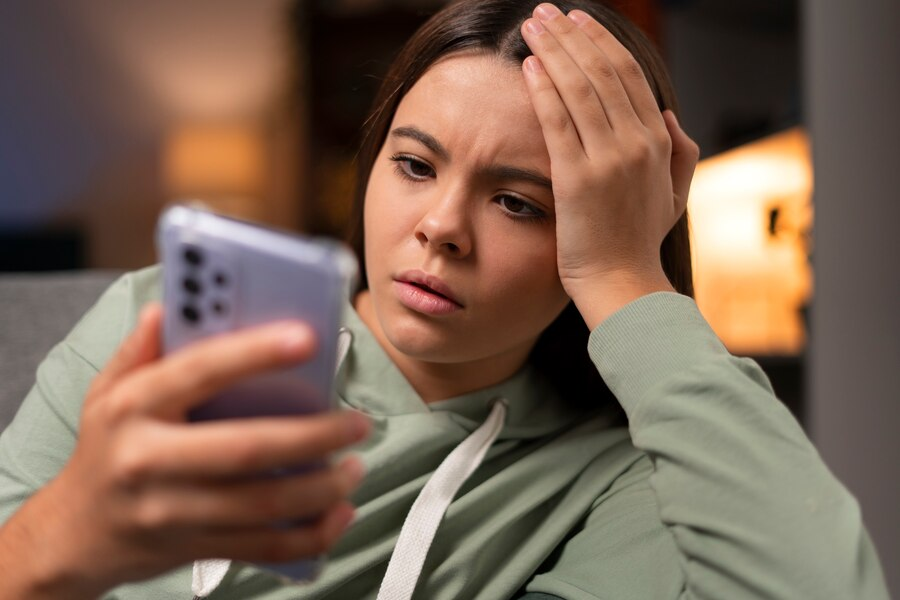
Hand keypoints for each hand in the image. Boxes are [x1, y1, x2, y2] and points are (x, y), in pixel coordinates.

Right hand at [0, 303, 369, 598]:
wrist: (73, 536)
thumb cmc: (105, 450)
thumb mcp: (106, 391)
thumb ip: (141, 348)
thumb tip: (172, 306)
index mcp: (133, 408)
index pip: (200, 371)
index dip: (255, 352)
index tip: (308, 336)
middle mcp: (149, 459)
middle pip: (246, 449)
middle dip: (314, 436)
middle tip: (358, 423)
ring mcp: (170, 511)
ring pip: (262, 504)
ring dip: (322, 488)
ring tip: (356, 466)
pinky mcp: (191, 548)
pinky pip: (261, 548)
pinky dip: (310, 536)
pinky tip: (338, 513)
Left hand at [520, 3, 699, 326]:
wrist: (623, 284)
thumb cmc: (640, 242)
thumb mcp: (673, 194)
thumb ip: (680, 152)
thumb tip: (670, 115)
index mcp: (658, 141)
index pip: (629, 76)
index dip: (602, 43)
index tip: (579, 22)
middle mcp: (637, 143)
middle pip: (602, 72)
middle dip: (572, 35)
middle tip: (547, 12)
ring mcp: (608, 160)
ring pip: (579, 89)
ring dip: (554, 51)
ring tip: (533, 27)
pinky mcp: (577, 179)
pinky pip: (558, 123)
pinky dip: (544, 90)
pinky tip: (529, 66)